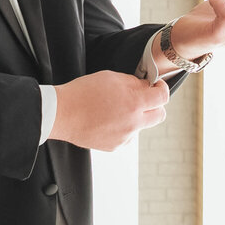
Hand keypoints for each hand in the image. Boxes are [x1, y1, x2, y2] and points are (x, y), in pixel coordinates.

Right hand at [49, 71, 169, 150]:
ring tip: (115, 109)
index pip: (162, 98)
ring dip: (136, 117)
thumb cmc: (83, 93)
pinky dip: (122, 128)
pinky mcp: (114, 146)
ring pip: (141, 126)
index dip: (161, 89)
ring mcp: (124, 137)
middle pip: (159, 116)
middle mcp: (133, 123)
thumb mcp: (111, 77)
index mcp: (134, 103)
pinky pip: (127, 136)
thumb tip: (146, 87)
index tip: (157, 87)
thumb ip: (134, 83)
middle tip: (142, 99)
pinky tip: (107, 120)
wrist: (61, 114)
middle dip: (155, 106)